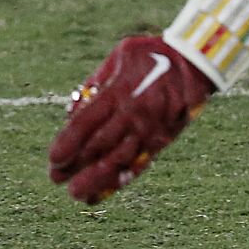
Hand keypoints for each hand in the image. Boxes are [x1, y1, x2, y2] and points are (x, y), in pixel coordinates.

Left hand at [48, 35, 213, 204]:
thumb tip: (73, 110)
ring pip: (119, 161)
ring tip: (76, 194)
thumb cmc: (151, 55)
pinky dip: (121, 180)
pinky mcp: (161, 141)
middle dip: (76, 165)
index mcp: (119, 92)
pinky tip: (104, 191)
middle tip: (55, 178)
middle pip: (100, 146)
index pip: (87, 123)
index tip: (53, 158)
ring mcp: (149, 130)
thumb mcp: (119, 57)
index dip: (69, 143)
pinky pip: (139, 164)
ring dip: (96, 179)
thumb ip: (95, 82)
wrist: (195, 63)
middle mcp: (133, 115)